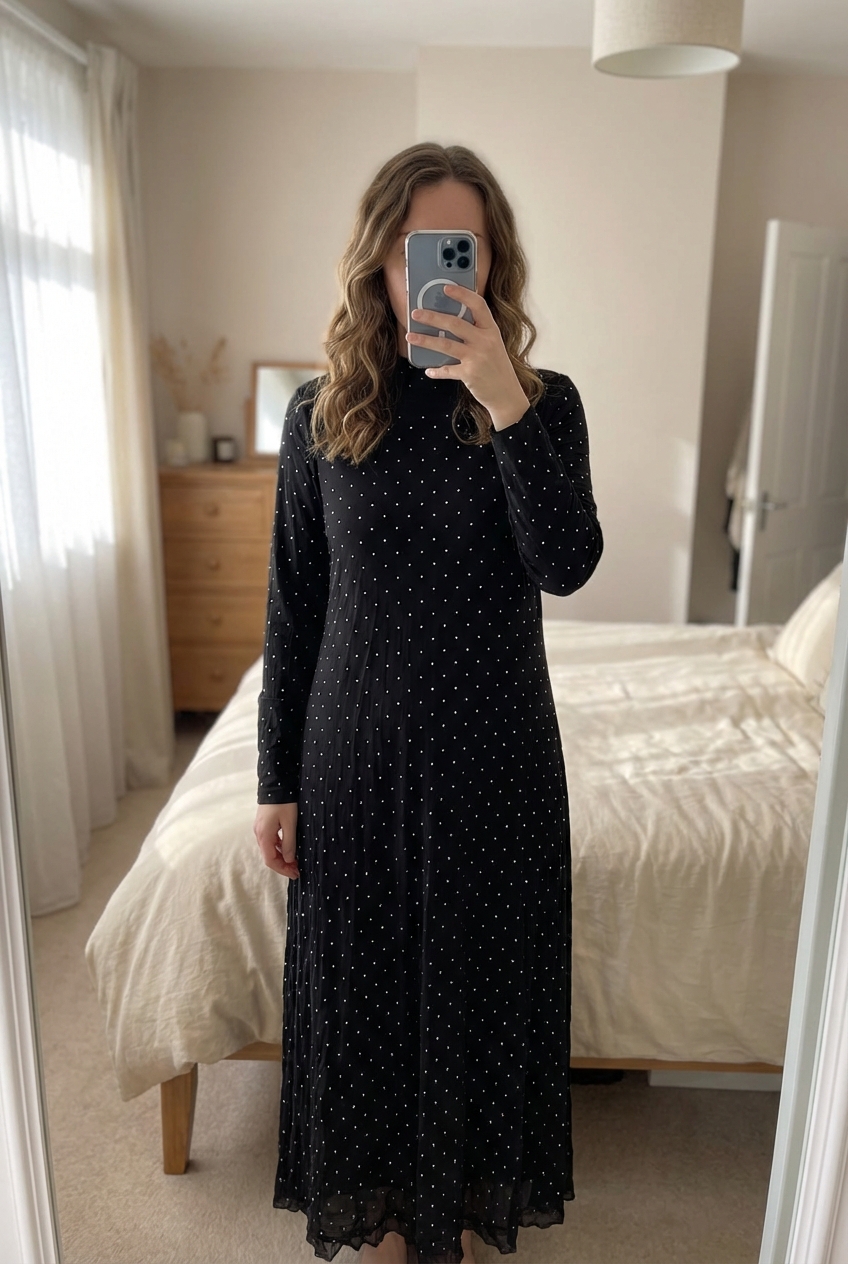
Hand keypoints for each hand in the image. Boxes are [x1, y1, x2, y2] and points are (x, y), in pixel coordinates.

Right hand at [254, 802, 299, 878]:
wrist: (276, 783)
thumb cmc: (284, 802)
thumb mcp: (290, 823)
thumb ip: (289, 842)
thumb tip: (290, 859)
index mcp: (264, 835)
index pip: (270, 861)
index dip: (283, 870)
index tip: (295, 873)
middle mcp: (259, 834)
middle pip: (269, 857)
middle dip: (283, 865)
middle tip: (297, 870)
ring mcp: (260, 829)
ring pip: (270, 850)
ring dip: (282, 857)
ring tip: (296, 861)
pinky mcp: (264, 824)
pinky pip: (271, 841)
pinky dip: (280, 848)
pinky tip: (290, 848)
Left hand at [406, 283, 529, 428]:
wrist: (506, 394)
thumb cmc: (497, 368)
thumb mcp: (493, 345)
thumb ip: (477, 333)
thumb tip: (450, 323)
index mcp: (491, 330)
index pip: (478, 305)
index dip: (462, 295)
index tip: (446, 288)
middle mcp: (485, 341)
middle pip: (455, 324)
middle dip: (432, 317)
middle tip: (416, 313)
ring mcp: (477, 358)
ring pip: (446, 345)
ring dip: (425, 340)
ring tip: (410, 336)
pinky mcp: (469, 374)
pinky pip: (447, 370)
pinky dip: (437, 371)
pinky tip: (429, 370)